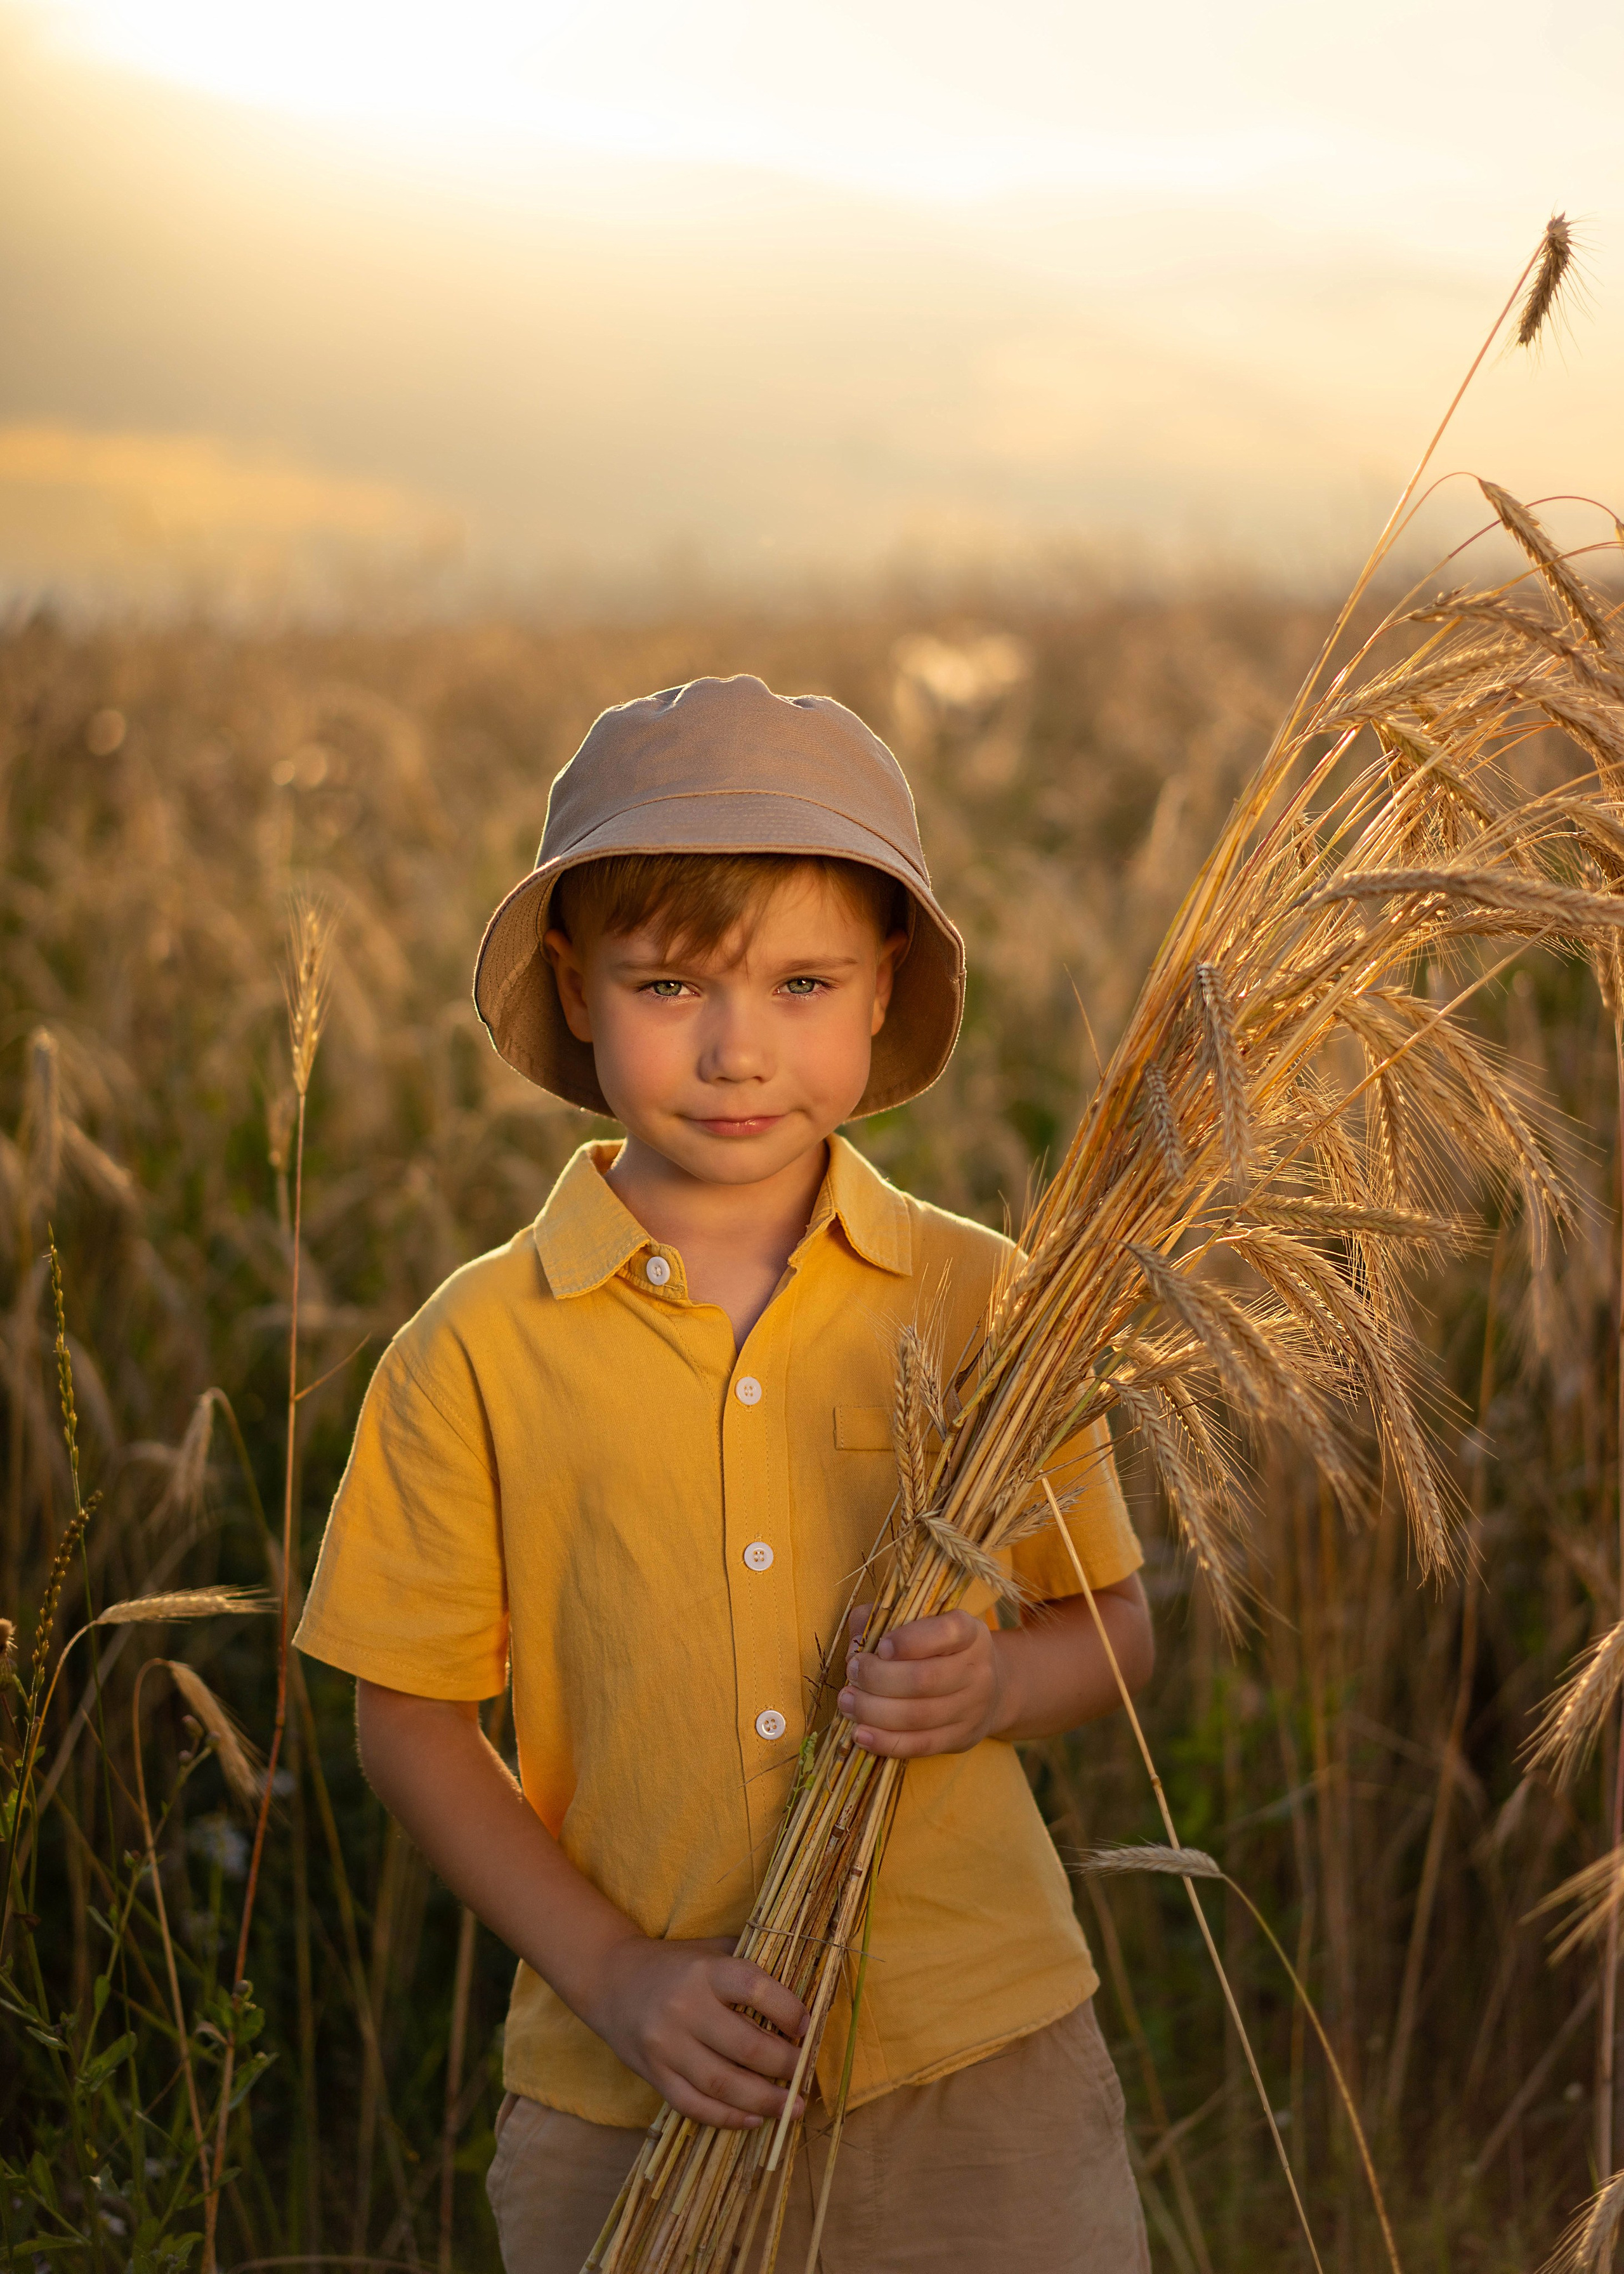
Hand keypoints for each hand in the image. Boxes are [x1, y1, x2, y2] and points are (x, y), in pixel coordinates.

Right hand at [582, 1934, 809, 2130]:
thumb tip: (804, 1987)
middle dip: (785, 2065)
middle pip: (745, 2046)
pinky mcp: (654, 2074)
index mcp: (705, 1972)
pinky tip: (753, 2119)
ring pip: (722, 2084)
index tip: (807, 2026)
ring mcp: (667, 2046)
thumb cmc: (674, 1964)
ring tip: (793, 2108)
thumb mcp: (710, 1950)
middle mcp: (685, 2008)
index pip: (754, 1988)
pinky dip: (727, 2117)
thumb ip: (749, 1963)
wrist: (610, 1979)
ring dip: (764, 2101)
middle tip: (806, 2074)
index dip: (788, 2009)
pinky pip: (694, 2105)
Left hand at [838, 1604, 1008, 1757]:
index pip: (947, 1632)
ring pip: (918, 1716)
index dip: (910, 1640)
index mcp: (970, 1633)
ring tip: (848, 1702)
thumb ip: (883, 1620)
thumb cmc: (939, 1649)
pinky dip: (886, 1742)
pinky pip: (920, 1745)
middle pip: (924, 1679)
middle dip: (878, 1678)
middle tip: (852, 1673)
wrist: (990, 1688)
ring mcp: (972, 1708)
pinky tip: (860, 1734)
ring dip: (874, 1711)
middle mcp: (977, 1669)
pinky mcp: (961, 1739)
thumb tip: (856, 1643)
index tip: (880, 1646)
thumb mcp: (921, 1623)